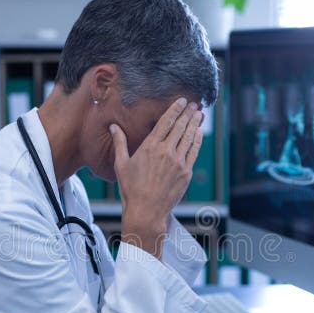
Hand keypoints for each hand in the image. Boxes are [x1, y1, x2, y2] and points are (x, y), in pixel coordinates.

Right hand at [110, 97, 204, 258]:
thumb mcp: (121, 164)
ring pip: (189, 137)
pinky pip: (194, 151)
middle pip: (180, 126)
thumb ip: (120, 142)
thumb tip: (113, 126)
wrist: (146, 211)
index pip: (165, 122)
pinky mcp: (186, 173)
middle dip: (188, 113)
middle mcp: (165, 152)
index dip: (175, 109)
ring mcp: (178, 162)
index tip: (182, 101)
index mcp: (149, 147)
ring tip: (200, 114)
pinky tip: (199, 132)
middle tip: (194, 104)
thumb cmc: (131, 189)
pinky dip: (197, 140)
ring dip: (195, 123)